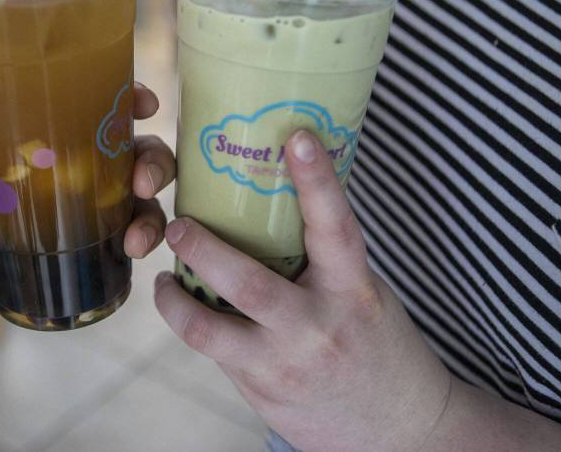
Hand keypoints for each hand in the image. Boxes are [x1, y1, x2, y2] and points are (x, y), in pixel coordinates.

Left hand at [0, 70, 175, 302]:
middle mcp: (85, 162)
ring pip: (144, 199)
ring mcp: (91, 205)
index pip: (110, 103)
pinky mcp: (88, 244)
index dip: (136, 98)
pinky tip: (131, 252)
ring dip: (152, 214)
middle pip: (141, 150)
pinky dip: (141, 242)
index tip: (145, 103)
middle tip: (142, 180)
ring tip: (135, 237)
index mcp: (59, 129)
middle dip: (155, 162)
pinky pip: (129, 238)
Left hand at [154, 130, 452, 450]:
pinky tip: (185, 307)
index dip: (318, 181)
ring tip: (162, 277)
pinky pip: (214, 354)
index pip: (337, 229)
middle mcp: (318, 329)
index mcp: (354, 292)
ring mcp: (284, 365)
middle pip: (249, 283)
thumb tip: (279, 195)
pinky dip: (194, 325)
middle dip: (203, 249)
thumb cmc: (377, 345)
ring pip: (209, 329)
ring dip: (174, 301)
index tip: (298, 138)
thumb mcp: (365, 294)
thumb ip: (325, 259)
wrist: (398, 432)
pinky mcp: (260, 392)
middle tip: (177, 222)